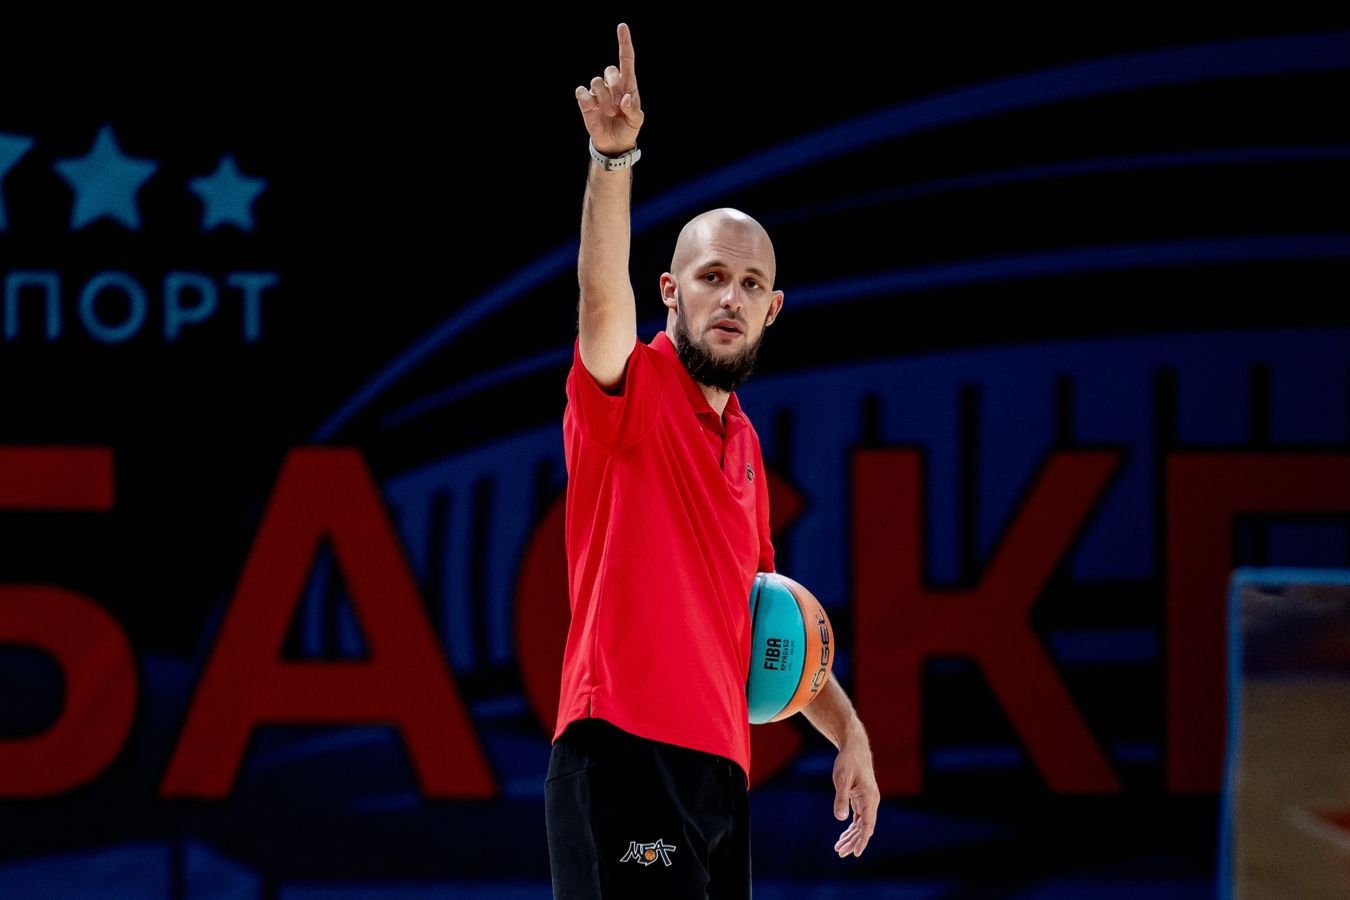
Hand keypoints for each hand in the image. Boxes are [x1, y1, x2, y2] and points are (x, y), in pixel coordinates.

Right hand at [575, 22, 643, 154]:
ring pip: (596, 82)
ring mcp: (598, 92)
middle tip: (618, 106)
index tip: (622, 27)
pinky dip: (587, 99)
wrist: (614, 143)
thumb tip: (625, 98)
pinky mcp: (586, 101)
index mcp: (628, 85)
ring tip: (610, 113)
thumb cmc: (628, 128)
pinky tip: (593, 108)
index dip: (624, 42)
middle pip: (610, 70)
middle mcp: (612, 85)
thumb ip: (634, 110)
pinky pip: (581, 91)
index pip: (626, 59)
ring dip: (603, 99)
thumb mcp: (637, 121)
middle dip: (614, 87)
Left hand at [831, 741, 878, 857]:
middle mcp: (871, 801)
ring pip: (861, 824)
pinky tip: (844, 836)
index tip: (856, 853)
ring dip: (851, 836)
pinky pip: (858, 818)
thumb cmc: (848, 762)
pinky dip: (851, 827)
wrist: (854, 747)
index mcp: (870, 798)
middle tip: (840, 853)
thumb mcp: (842, 779)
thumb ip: (841, 799)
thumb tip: (840, 819)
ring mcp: (867, 801)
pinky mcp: (861, 799)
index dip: (862, 840)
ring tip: (839, 848)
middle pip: (864, 828)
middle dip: (853, 842)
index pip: (868, 825)